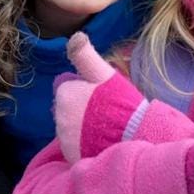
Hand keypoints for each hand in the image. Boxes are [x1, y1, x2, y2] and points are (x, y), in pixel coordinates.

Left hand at [54, 32, 146, 162]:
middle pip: (67, 110)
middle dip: (82, 110)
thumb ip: (85, 55)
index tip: (102, 96)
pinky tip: (102, 144)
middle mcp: (58, 117)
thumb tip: (75, 36)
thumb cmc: (121, 102)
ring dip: (83, 129)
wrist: (135, 137)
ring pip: (71, 130)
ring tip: (107, 129)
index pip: (67, 89)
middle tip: (106, 113)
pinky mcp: (72, 157)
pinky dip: (85, 147)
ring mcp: (64, 139)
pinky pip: (76, 149)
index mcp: (63, 93)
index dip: (85, 91)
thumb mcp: (104, 73)